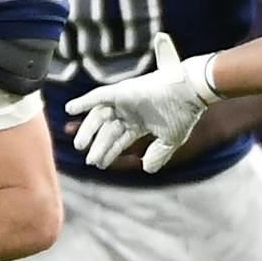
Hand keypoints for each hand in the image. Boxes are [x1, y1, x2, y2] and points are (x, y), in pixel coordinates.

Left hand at [64, 32, 219, 172]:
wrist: (191, 93)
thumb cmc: (184, 113)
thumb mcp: (171, 140)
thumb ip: (158, 154)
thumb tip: (146, 169)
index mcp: (139, 122)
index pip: (119, 140)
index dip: (109, 151)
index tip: (98, 164)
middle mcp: (129, 112)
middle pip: (107, 130)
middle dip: (97, 145)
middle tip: (89, 160)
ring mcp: (125, 101)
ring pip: (100, 117)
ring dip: (88, 130)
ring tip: (80, 145)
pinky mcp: (122, 91)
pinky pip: (98, 96)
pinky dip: (84, 101)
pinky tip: (70, 109)